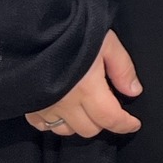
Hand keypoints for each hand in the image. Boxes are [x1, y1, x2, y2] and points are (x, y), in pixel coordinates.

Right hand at [26, 30, 140, 138]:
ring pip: (66, 130)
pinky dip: (54, 123)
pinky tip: (61, 109)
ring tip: (84, 108)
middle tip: (107, 108)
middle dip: (102, 122)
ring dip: (79, 124)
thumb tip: (134, 91)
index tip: (133, 124)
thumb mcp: (107, 43)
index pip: (110, 118)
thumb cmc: (72, 33)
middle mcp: (66, 104)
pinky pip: (43, 125)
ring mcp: (44, 107)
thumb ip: (122, 68)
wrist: (32, 32)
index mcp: (88, 89)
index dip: (124, 125)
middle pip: (89, 129)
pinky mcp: (28, 106)